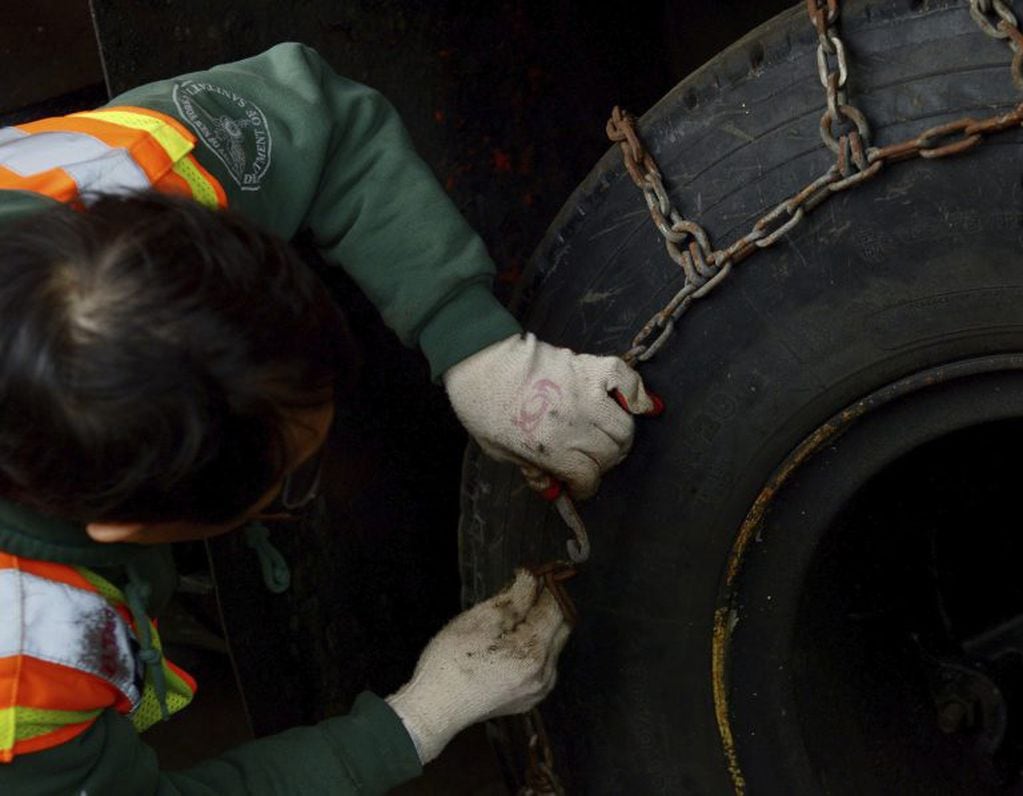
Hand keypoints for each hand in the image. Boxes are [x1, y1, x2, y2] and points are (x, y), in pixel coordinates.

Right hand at [385, 569, 570, 763]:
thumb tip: (533, 576)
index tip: (538, 571)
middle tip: (525, 590)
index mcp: (534, 651)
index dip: (549, 586)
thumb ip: (514, 597)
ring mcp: (539, 690)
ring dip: (540, 626)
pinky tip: (510, 642)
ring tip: (512, 616)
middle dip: (547, 605)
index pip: (556, 608)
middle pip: (561, 627)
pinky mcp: (529, 699)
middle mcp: (546, 673)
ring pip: (553, 646)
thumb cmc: (451, 660)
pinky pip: (543, 664)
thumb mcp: (480, 619)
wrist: (435, 710)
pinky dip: (534, 646)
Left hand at [443, 333, 660, 498]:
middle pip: (610, 454)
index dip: (584, 487)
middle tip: (589, 459)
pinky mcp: (590, 367)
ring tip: (607, 437)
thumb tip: (554, 488)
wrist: (481, 362)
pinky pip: (627, 380)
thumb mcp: (499, 451)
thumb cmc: (483, 408)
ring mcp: (586, 393)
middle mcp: (575, 424)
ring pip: (624, 426)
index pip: (588, 477)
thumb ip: (531, 470)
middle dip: (602, 463)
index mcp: (551, 448)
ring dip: (619, 437)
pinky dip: (636, 393)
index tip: (578, 485)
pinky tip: (636, 406)